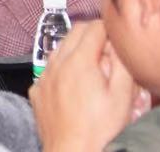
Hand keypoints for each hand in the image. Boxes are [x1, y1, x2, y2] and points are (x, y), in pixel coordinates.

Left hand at [30, 20, 140, 151]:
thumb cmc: (100, 131)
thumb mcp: (122, 97)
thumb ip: (122, 65)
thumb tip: (120, 44)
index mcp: (79, 61)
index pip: (94, 27)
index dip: (108, 28)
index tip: (118, 36)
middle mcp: (57, 64)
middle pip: (74, 33)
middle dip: (92, 33)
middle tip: (108, 47)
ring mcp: (44, 78)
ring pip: (59, 50)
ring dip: (75, 49)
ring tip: (93, 65)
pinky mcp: (37, 92)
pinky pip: (49, 70)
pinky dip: (62, 68)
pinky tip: (73, 84)